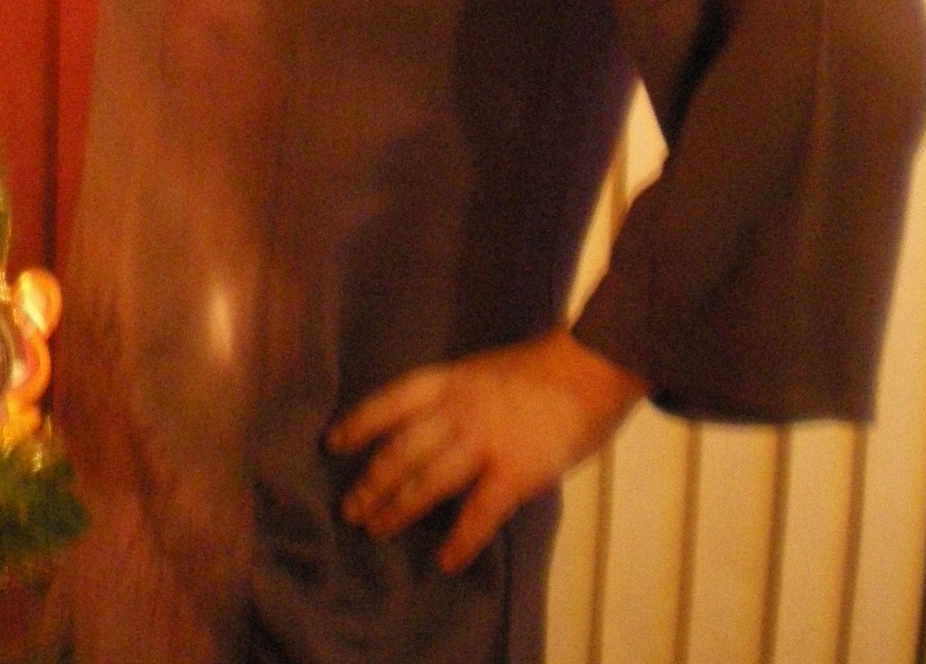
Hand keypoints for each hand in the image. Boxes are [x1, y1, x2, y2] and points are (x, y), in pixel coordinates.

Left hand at [325, 328, 644, 570]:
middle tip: (350, 508)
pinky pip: (478, 513)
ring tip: (375, 530)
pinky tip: (445, 560)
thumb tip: (436, 428)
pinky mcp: (515, 472)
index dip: (359, 423)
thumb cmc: (545, 368)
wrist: (593, 366)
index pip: (391, 401)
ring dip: (396, 509)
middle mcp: (458, 409)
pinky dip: (460, 540)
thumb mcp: (486, 370)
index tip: (333, 443)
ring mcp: (484, 440)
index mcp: (451, 379)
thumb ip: (459, 397)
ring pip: (426, 481)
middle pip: (400, 449)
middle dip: (371, 482)